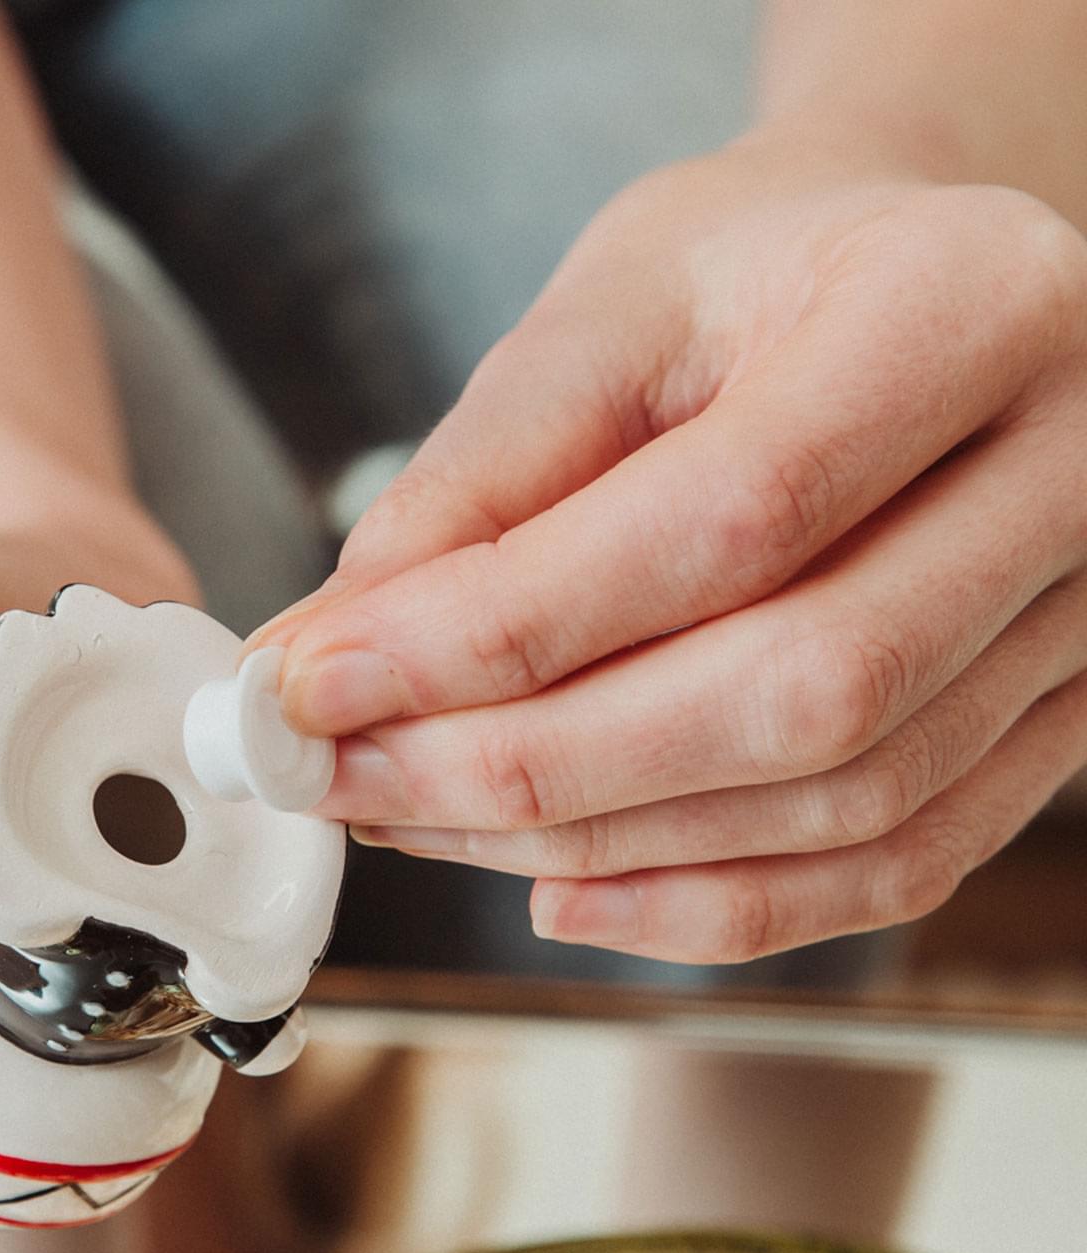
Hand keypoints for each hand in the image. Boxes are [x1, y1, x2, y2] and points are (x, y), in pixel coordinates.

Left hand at [262, 130, 1086, 963]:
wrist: (902, 288)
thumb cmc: (750, 280)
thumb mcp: (605, 315)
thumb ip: (472, 487)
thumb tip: (313, 663)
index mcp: (968, 306)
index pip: (730, 516)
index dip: (499, 630)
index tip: (312, 683)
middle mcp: (1081, 468)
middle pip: (802, 689)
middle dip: (532, 766)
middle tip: (341, 776)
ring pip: (845, 801)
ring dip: (595, 844)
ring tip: (411, 815)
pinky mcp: (1060, 723)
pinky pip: (895, 863)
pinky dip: (709, 904)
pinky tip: (555, 889)